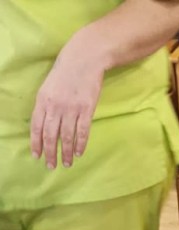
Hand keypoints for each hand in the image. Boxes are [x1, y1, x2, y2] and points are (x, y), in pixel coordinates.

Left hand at [30, 31, 105, 168]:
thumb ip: (46, 105)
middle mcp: (55, 106)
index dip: (36, 143)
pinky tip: (78, 153)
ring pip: (66, 136)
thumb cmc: (66, 72)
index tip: (37, 156)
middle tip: (51, 166)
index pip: (36, 127)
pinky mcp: (86, 110)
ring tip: (66, 163)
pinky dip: (80, 144)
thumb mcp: (49, 87)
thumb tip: (44, 125)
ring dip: (66, 152)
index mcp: (43, 100)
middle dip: (50, 153)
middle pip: (50, 135)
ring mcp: (71, 109)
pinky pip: (82, 132)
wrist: (85, 59)